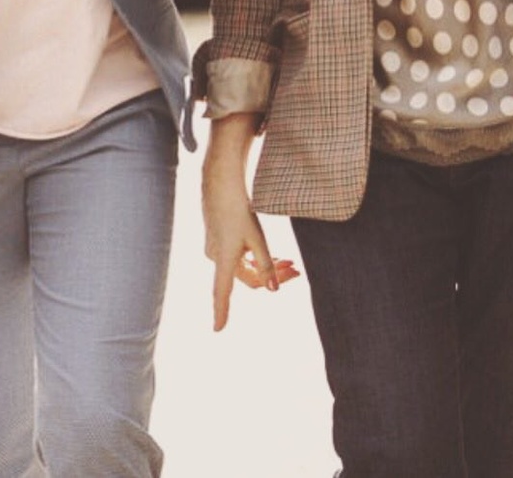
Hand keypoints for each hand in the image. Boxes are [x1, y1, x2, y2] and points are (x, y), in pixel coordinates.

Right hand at [202, 130, 298, 331]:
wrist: (220, 182)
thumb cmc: (238, 209)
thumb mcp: (256, 237)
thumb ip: (266, 264)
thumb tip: (273, 290)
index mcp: (223, 259)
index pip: (221, 292)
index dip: (221, 312)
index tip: (218, 330)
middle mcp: (215, 256)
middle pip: (247, 276)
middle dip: (271, 277)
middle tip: (296, 271)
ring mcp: (215, 247)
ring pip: (244, 266)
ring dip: (266, 266)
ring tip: (290, 261)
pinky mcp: (218, 238)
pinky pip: (238, 256)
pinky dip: (255, 257)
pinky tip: (271, 252)